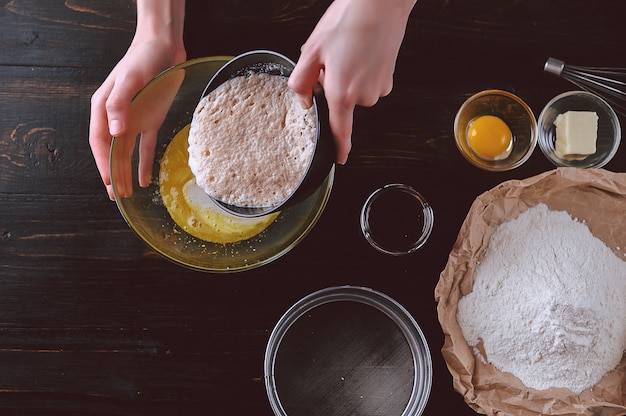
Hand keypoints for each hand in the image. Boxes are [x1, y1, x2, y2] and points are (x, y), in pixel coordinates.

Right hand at [89, 0, 185, 199]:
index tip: (108, 181)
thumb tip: (115, 132)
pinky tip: (146, 180)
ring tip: (128, 194)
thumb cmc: (142, 59)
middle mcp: (116, 117)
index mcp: (104, 107)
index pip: (99, 141)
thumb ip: (120, 104)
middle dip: (113, 175)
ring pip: (127, 152)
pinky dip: (145, 163)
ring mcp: (133, 119)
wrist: (163, 47)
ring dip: (126, 173)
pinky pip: (145, 146)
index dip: (102, 163)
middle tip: (116, 197)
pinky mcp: (150, 120)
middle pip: (112, 151)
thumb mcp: (130, 79)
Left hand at [289, 0, 415, 163]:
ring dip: (346, 78)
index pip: (340, 132)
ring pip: (355, 92)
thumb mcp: (312, 50)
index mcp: (342, 93)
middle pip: (342, 103)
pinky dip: (361, 72)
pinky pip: (369, 83)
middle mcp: (363, 96)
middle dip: (331, 87)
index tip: (339, 159)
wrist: (381, 3)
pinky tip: (359, 51)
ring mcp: (379, 88)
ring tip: (345, 51)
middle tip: (329, 60)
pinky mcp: (389, 78)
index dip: (339, 149)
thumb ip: (301, 82)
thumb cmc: (347, 22)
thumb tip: (303, 100)